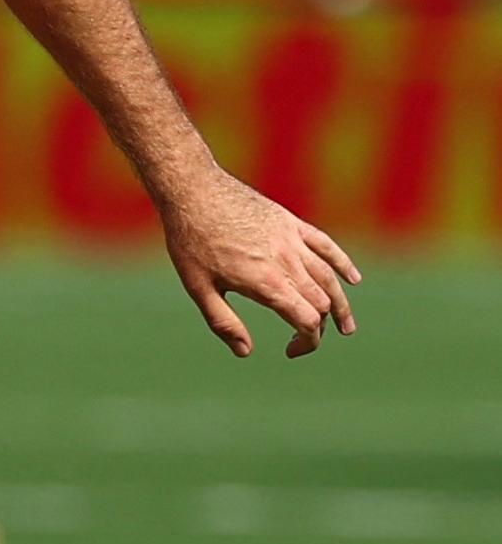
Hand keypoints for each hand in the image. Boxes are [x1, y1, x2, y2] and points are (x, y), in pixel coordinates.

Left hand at [158, 168, 358, 359]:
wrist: (194, 192)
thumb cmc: (191, 242)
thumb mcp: (199, 288)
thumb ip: (223, 322)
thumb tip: (245, 352)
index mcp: (266, 283)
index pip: (306, 321)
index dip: (308, 341)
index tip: (291, 351)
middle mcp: (287, 262)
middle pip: (321, 302)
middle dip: (320, 326)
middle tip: (306, 340)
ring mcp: (292, 240)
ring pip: (328, 277)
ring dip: (341, 303)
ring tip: (346, 326)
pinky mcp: (291, 223)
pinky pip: (326, 245)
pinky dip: (343, 264)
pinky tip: (353, 279)